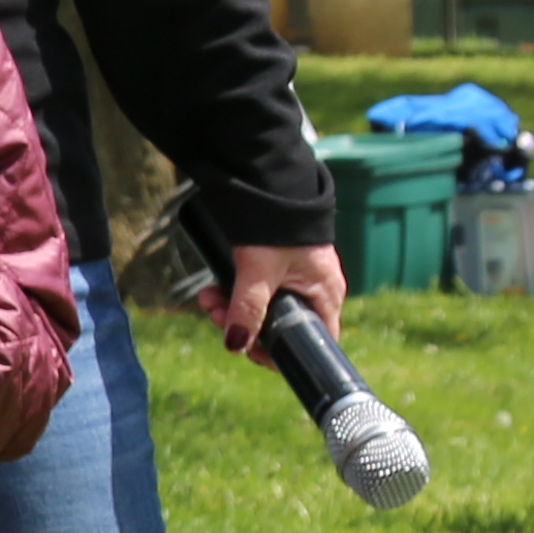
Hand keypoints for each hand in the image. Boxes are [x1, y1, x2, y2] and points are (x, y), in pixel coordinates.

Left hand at [218, 237, 346, 357]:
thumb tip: (235, 345)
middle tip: (216, 317)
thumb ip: (248, 309)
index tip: (249, 351)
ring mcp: (297, 278)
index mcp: (326, 295)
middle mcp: (316, 290)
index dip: (281, 353)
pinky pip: (257, 291)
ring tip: (208, 299)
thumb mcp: (259, 271)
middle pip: (281, 327)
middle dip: (244, 326)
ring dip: (233, 309)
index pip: (314, 341)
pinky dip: (235, 293)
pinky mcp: (277, 266)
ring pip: (264, 309)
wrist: (269, 179)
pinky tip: (212, 290)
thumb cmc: (276, 225)